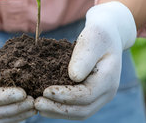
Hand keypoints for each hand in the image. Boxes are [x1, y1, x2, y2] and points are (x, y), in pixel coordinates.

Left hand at [35, 1, 135, 119]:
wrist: (108, 33)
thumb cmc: (99, 32)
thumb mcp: (93, 36)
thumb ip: (85, 55)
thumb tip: (74, 77)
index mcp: (108, 78)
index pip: (86, 95)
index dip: (65, 96)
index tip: (45, 91)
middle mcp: (107, 92)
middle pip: (82, 110)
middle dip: (58, 109)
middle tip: (36, 103)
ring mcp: (101, 96)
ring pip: (80, 112)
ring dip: (58, 112)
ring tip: (38, 106)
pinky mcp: (92, 96)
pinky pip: (77, 107)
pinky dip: (61, 108)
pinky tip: (45, 104)